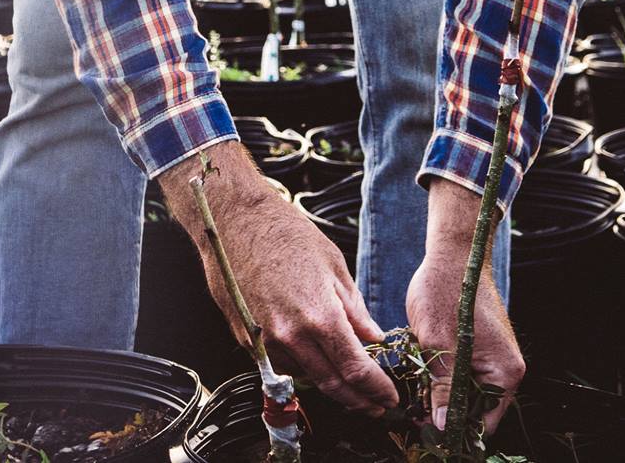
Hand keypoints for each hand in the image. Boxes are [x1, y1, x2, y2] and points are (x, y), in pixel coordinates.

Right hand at [158, 142, 397, 414]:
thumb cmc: (287, 235)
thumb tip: (374, 339)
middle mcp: (291, 337)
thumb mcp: (333, 266)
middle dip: (359, 400)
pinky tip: (315, 357)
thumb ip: (355, 311)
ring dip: (330, 383)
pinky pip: (281, 364)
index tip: (390, 397)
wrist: (234, 221)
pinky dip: (303, 367)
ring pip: (306, 378)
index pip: (356, 371)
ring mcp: (265, 341)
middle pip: (332, 385)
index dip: (377, 389)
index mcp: (320, 316)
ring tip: (348, 377)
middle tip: (376, 404)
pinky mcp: (247, 339)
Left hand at [405, 177, 524, 434]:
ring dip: (441, 394)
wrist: (453, 254)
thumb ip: (444, 388)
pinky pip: (463, 375)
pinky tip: (421, 373)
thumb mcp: (438, 344)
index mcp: (504, 373)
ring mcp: (494, 359)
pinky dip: (443, 377)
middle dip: (445, 413)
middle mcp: (506, 370)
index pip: (483, 423)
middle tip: (411, 411)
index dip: (454, 430)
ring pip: (466, 393)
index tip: (423, 429)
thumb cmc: (447, 291)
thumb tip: (445, 426)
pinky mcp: (480, 349)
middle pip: (475, 410)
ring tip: (413, 391)